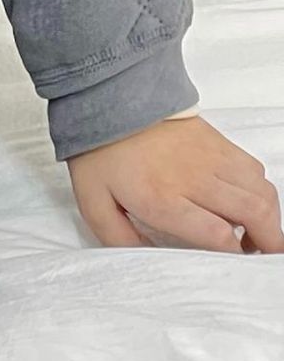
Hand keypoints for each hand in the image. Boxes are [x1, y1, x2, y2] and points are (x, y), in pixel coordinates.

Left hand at [68, 116, 282, 252]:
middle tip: (257, 254)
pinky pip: (255, 170)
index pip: (218, 235)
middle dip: (267, 242)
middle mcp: (194, 178)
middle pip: (255, 214)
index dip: (233, 255)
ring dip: (267, 218)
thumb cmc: (99, 151)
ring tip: (253, 232)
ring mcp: (211, 157)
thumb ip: (118, 237)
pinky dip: (259, 191)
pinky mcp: (219, 141)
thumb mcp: (93, 201)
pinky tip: (242, 201)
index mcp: (161, 197)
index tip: (229, 262)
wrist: (108, 98)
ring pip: (262, 192)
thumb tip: (146, 260)